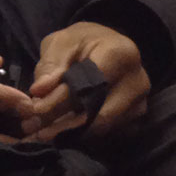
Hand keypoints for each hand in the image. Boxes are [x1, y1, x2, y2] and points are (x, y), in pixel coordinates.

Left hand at [26, 22, 149, 140]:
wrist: (104, 46)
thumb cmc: (82, 41)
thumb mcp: (62, 42)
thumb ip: (51, 65)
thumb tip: (39, 90)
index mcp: (122, 54)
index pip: (90, 85)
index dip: (61, 99)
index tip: (36, 109)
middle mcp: (138, 82)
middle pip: (98, 112)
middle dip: (64, 122)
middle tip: (36, 128)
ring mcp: (140, 103)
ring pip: (102, 127)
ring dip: (71, 131)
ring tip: (43, 129)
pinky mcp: (135, 119)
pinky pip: (107, 133)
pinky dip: (82, 133)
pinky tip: (60, 129)